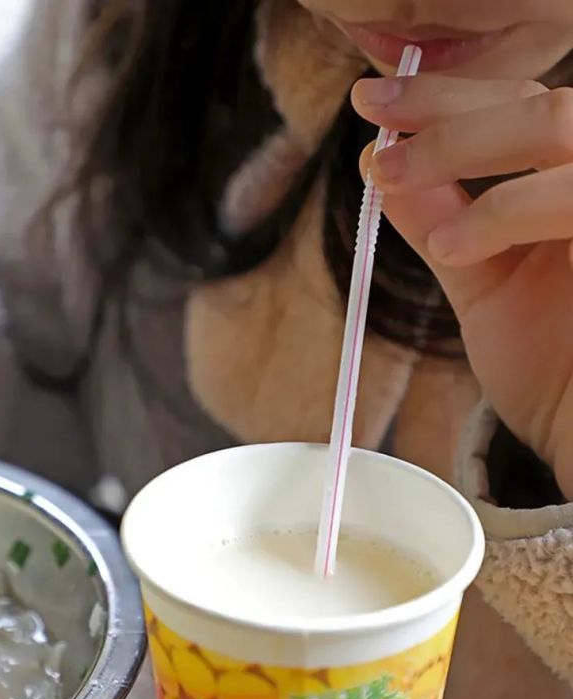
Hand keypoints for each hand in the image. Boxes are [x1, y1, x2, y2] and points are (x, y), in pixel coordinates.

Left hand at [352, 75, 572, 498]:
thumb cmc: (551, 370)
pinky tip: (456, 245)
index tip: (374, 103)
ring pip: (560, 126)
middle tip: (377, 133)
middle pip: (539, 101)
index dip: (446, 98)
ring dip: (465, 148)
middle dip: (446, 113)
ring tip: (399, 186)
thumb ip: (441, 222)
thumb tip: (381, 166)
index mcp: (570, 184)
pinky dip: (507, 210)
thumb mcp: (481, 283)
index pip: (520, 104)